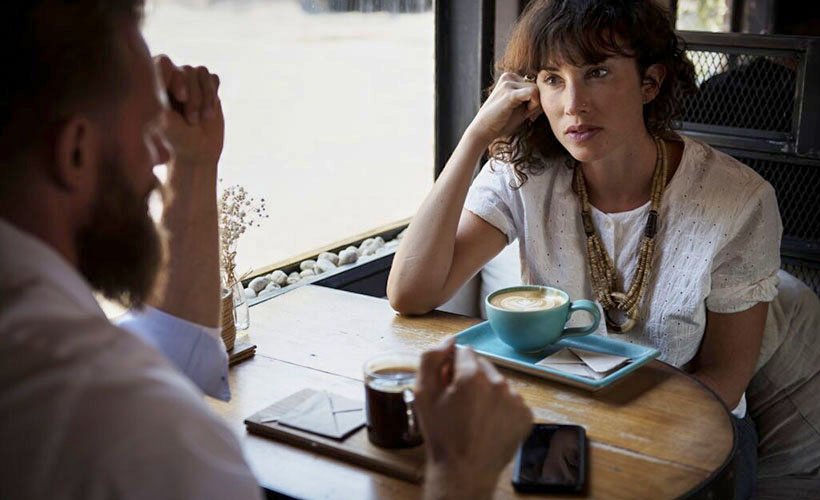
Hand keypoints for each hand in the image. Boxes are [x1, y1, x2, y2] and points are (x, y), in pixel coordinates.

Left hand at [154, 54, 224, 168]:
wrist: (197, 152)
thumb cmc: (175, 139)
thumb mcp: (164, 119)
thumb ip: (162, 95)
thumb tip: (164, 72)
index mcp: (153, 83)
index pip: (163, 63)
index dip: (175, 78)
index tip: (181, 98)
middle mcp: (170, 77)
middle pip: (185, 70)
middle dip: (193, 96)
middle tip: (191, 120)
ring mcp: (189, 81)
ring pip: (201, 72)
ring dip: (204, 98)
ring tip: (200, 120)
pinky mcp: (207, 87)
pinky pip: (213, 78)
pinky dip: (212, 96)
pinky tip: (208, 113)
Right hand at [415, 340, 532, 498]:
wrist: (464, 471)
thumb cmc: (442, 435)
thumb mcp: (423, 394)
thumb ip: (431, 358)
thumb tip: (450, 340)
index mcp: (473, 376)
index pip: (464, 351)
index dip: (452, 367)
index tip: (448, 385)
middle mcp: (499, 383)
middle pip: (483, 366)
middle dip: (471, 378)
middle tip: (459, 403)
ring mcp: (516, 400)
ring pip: (498, 383)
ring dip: (487, 392)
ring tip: (475, 416)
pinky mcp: (526, 415)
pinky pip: (511, 400)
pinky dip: (501, 407)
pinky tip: (489, 423)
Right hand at [465, 72, 541, 146]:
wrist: (484, 130)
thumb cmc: (502, 120)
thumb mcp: (520, 106)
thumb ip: (533, 98)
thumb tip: (551, 92)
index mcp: (510, 77)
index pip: (534, 84)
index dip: (535, 100)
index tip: (528, 112)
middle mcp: (508, 76)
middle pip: (537, 86)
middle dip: (535, 102)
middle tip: (526, 114)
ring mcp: (508, 83)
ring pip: (537, 90)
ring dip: (534, 105)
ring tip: (521, 114)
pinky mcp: (509, 93)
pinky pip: (533, 93)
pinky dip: (533, 105)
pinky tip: (525, 113)